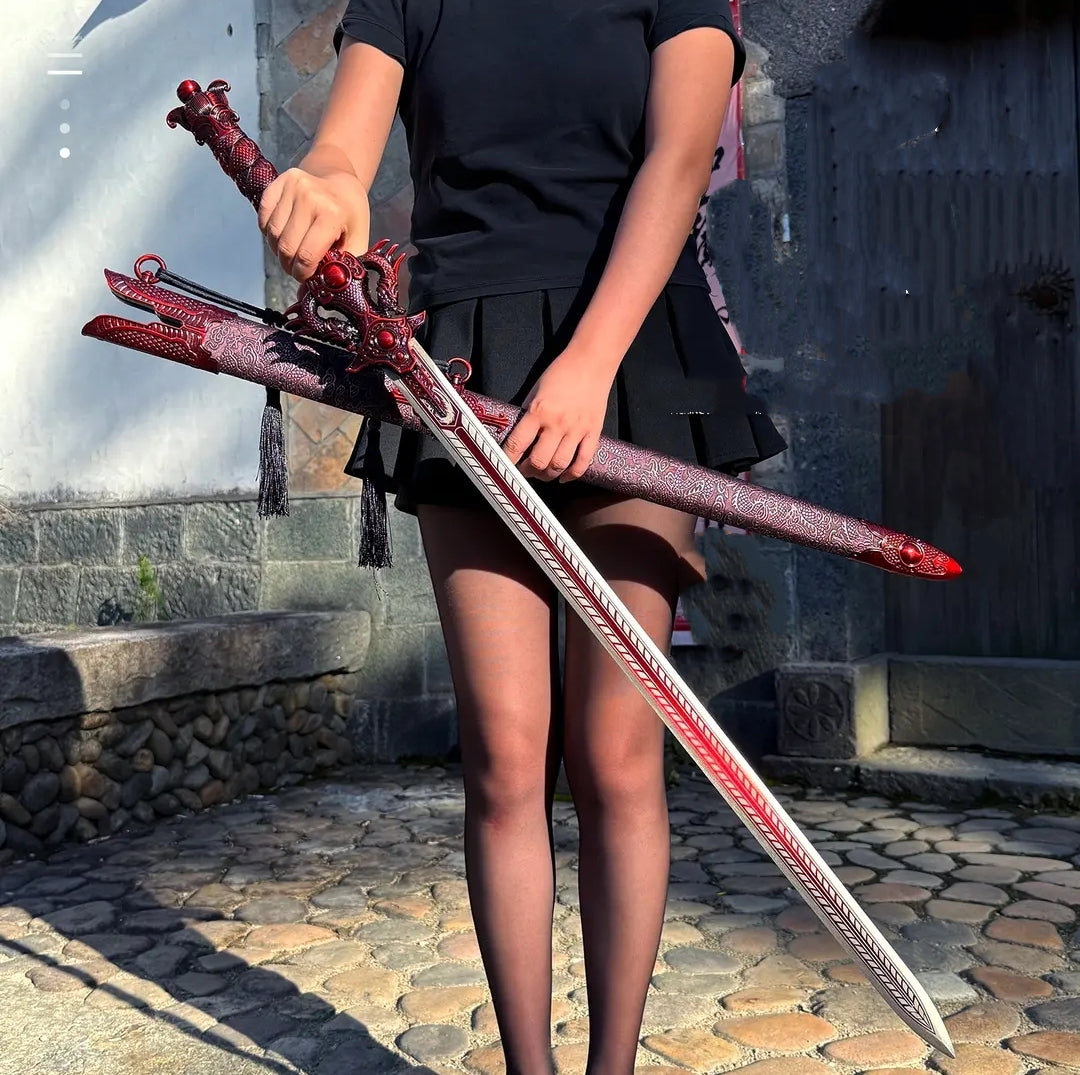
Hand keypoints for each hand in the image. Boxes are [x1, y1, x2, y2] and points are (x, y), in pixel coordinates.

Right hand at [258, 168, 369, 281]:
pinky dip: (269, 233)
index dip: (302, 274)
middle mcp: (309, 197)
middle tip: (298, 267)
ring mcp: (292, 187)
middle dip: (289, 265)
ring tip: (292, 251)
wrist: (341, 180)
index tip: (305, 277)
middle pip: (285, 247)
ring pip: (271, 235)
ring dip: (278, 251)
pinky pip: (263, 218)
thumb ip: (337, 270)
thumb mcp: (355, 243)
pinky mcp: (279, 182)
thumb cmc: (350, 216)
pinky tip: (284, 234)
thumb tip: (304, 296)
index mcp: (332, 214)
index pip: (305, 255)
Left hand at [502, 348, 616, 481]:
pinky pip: (583, 461)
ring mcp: (577, 430)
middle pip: (539, 461)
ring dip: (547, 475)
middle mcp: (557, 424)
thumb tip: (518, 436)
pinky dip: (572, 474)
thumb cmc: (561, 372)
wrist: (591, 361)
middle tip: (524, 470)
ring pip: (560, 465)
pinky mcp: (593, 432)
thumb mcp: (535, 390)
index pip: (517, 444)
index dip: (508, 460)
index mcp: (538, 411)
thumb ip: (527, 414)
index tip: (505, 466)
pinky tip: (563, 477)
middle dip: (528, 471)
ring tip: (541, 473)